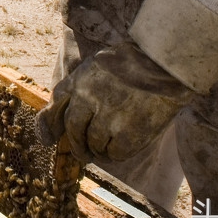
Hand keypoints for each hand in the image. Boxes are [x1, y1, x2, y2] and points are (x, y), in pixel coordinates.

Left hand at [37, 41, 193, 163]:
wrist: (164, 65)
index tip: (54, 138)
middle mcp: (89, 100)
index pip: (58, 109)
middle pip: (74, 131)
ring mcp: (109, 119)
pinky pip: (115, 153)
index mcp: (80, 82)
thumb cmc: (130, 64)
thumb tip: (56, 110)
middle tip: (83, 153)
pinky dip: (116, 153)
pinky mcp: (129, 135)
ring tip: (108, 146)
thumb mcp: (94, 67)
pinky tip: (122, 146)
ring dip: (98, 148)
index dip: (54, 126)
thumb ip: (75, 87)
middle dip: (77, 144)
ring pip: (94, 144)